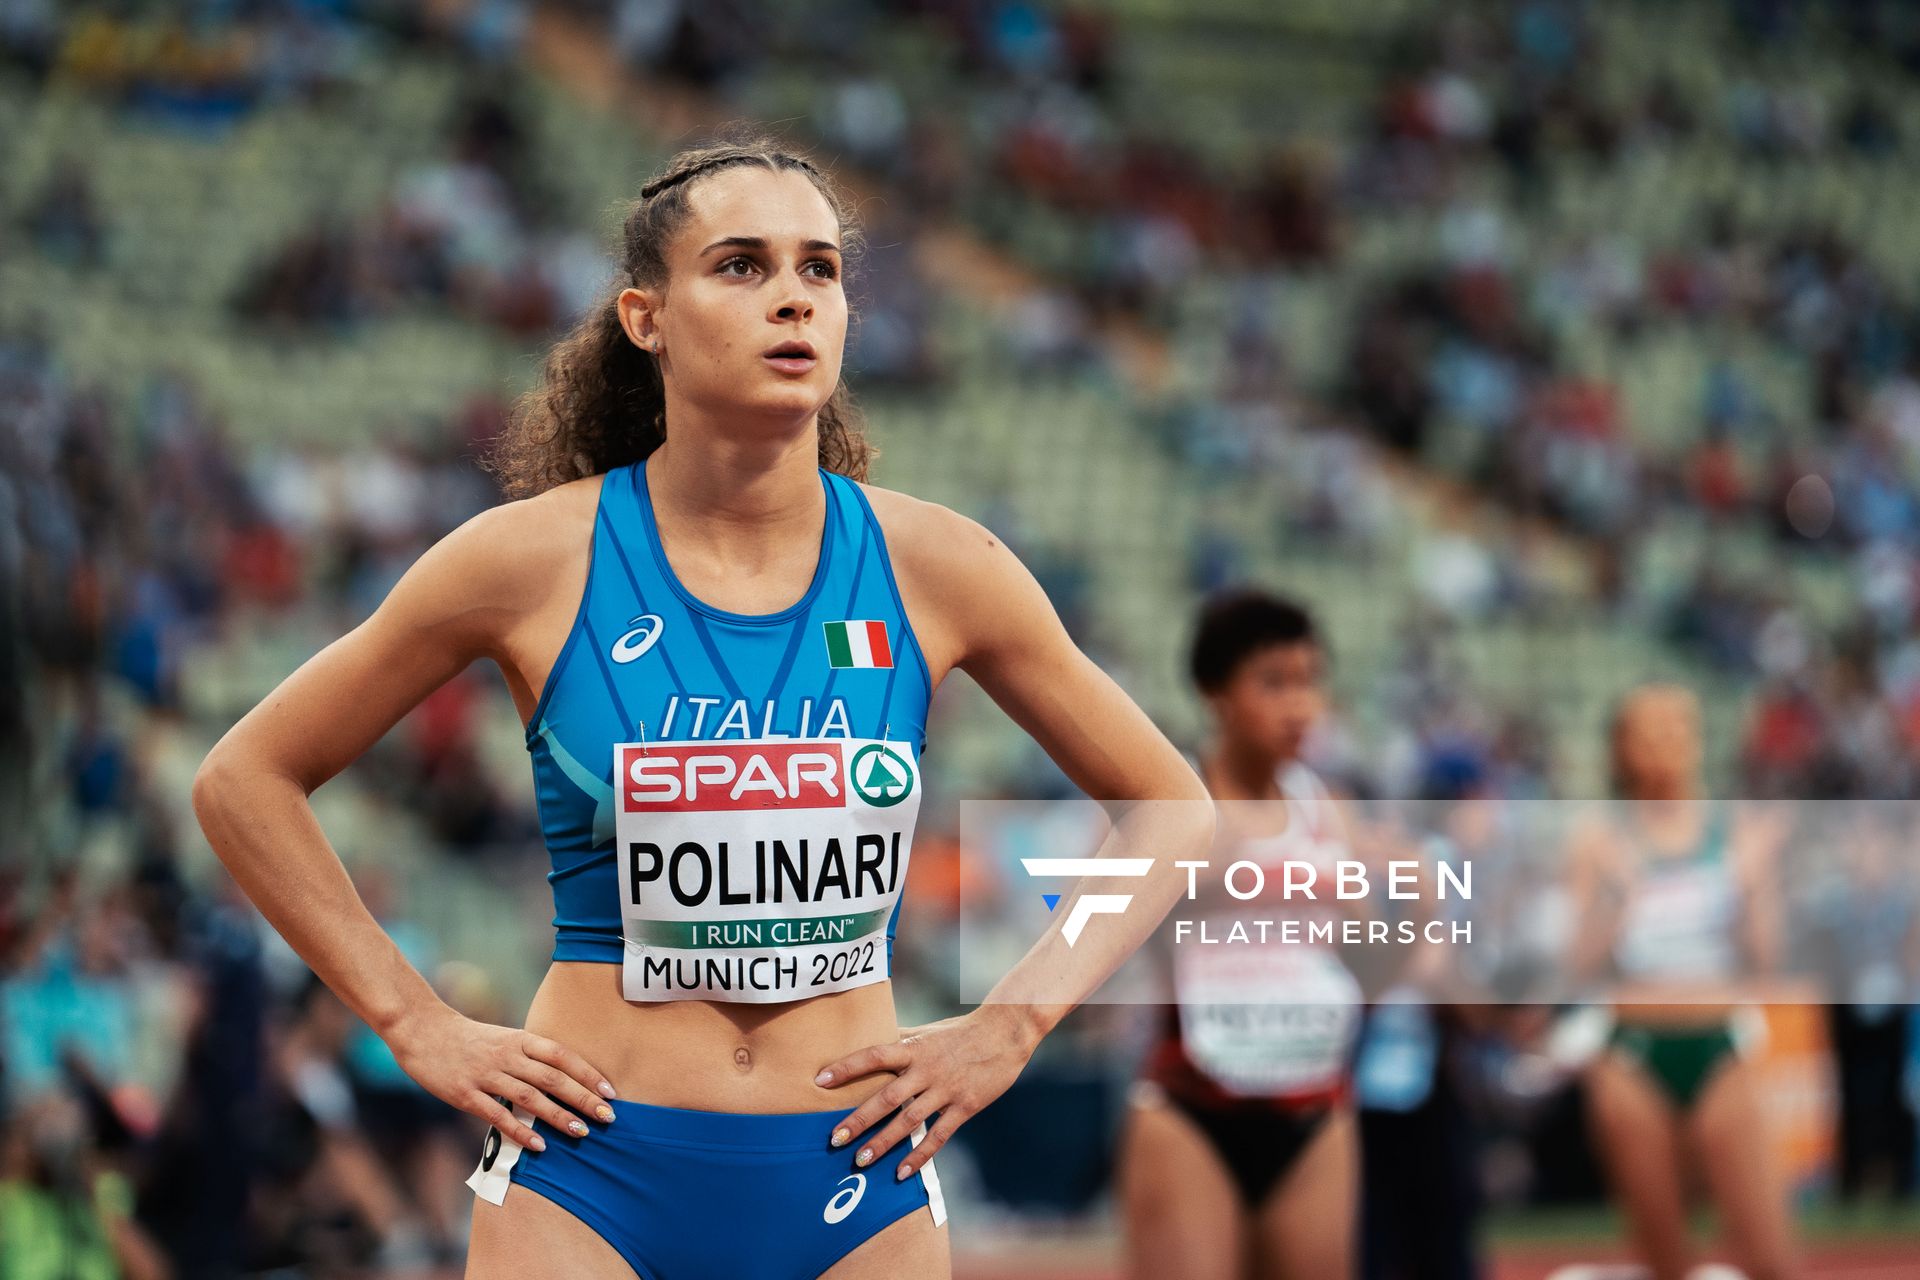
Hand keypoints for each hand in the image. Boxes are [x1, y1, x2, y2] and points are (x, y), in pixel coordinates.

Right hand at [385, 1004, 616, 1152]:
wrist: (422, 1029)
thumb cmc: (468, 1038)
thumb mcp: (504, 1037)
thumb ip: (529, 1055)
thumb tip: (562, 1079)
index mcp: (520, 1039)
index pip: (562, 1056)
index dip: (588, 1073)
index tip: (609, 1092)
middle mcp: (507, 1055)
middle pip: (552, 1077)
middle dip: (583, 1098)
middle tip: (607, 1117)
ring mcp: (485, 1074)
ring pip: (529, 1096)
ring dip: (557, 1116)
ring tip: (581, 1132)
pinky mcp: (464, 1093)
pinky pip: (496, 1114)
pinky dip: (520, 1130)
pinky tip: (538, 1145)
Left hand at [813, 1005, 1040, 1179]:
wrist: (1004, 1032)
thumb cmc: (960, 1031)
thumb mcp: (927, 1031)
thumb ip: (900, 1037)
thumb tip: (869, 1033)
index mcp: (914, 1047)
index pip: (874, 1055)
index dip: (847, 1067)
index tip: (820, 1080)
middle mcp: (927, 1069)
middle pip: (887, 1097)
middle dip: (859, 1119)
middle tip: (834, 1139)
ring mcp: (946, 1089)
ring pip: (910, 1120)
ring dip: (884, 1142)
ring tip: (861, 1161)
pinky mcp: (966, 1106)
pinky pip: (939, 1135)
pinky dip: (919, 1155)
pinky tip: (902, 1172)